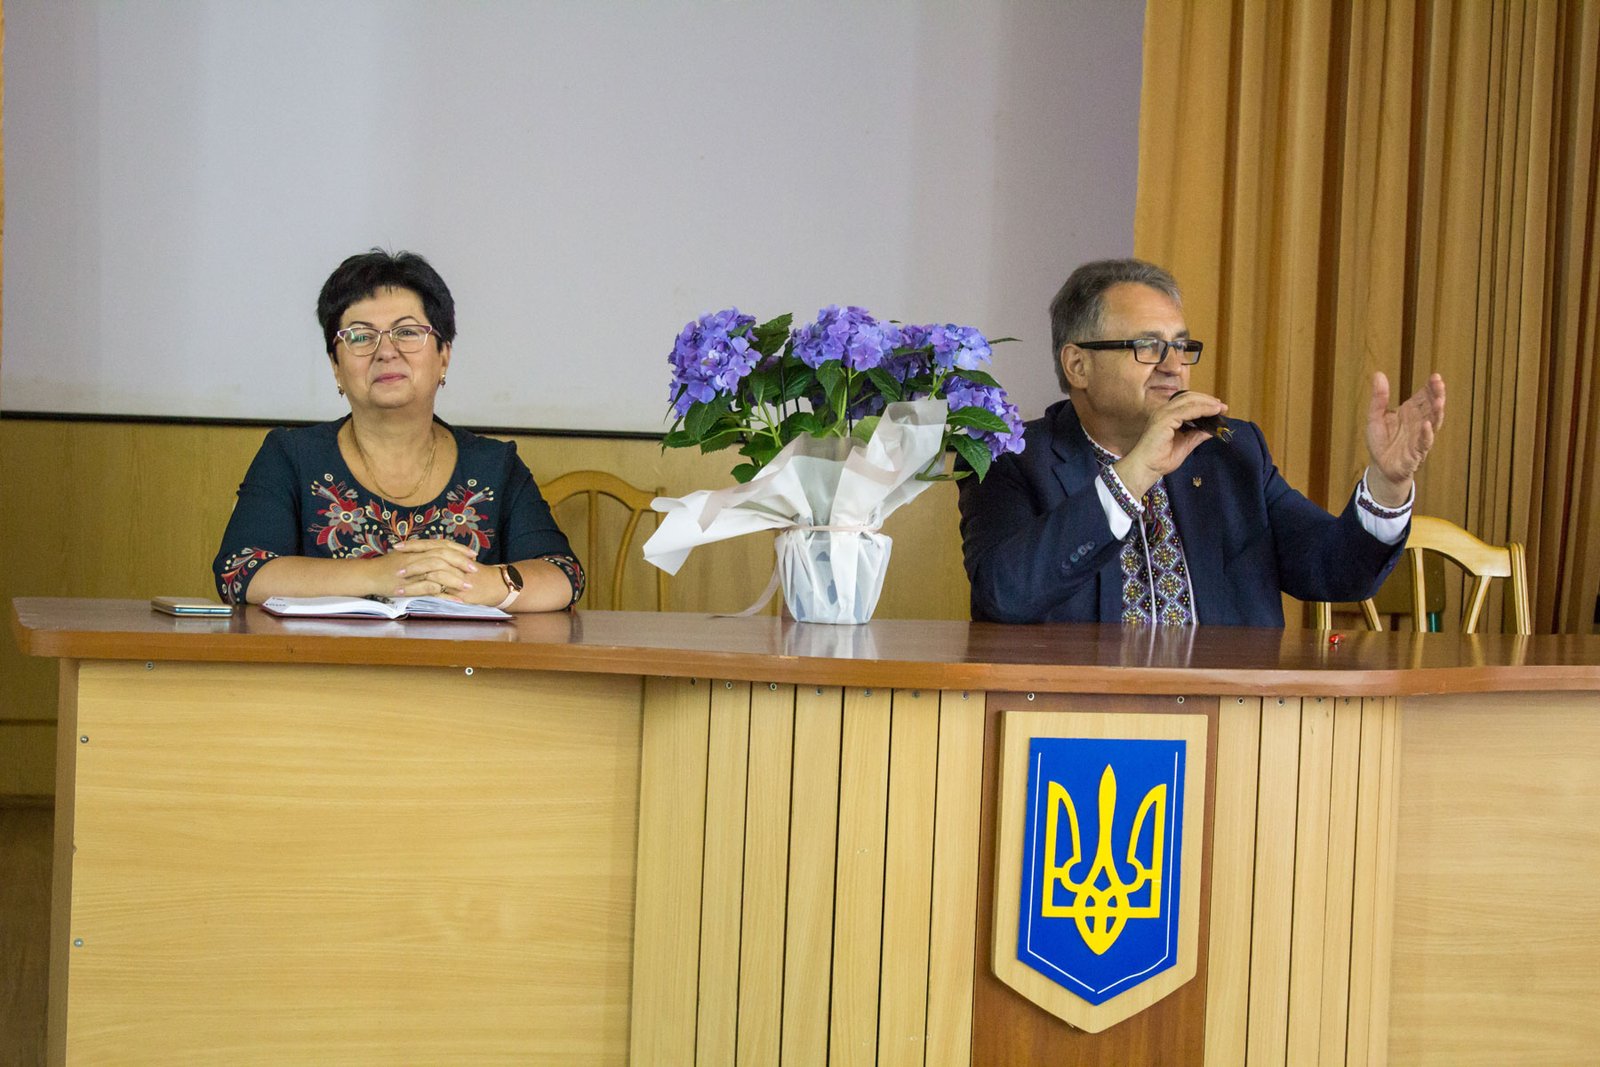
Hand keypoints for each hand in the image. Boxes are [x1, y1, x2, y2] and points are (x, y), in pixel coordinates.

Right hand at [373, 539, 480, 599]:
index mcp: (418, 549)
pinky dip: (444, 594)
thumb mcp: (407, 556)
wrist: (368, 575)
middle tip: (475, 569)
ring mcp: (412, 570)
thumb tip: (440, 555)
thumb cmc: (387, 567)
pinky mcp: (408, 585)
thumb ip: (423, 555)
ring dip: (455, 579)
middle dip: (461, 562)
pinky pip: (430, 589)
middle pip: (443, 555)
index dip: (458, 549)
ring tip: (469, 586)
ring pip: (438, 571)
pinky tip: (456, 600)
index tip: (473, 554)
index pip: (442, 545)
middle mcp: (416, 556)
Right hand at [1114, 390, 1227, 497]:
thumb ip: (1197, 435)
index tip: (1218, 407)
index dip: (1204, 402)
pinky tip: (1213, 412)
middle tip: (1223, 407)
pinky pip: (1187, 410)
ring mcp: (1163, 414)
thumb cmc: (1160, 459)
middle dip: (1208, 400)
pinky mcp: (1165, 419)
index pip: (1186, 401)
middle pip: (1189, 397)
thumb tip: (1212, 430)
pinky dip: (1202, 409)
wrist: (1146, 468)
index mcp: (1166, 415)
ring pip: (1189, 400)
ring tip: (1220, 408)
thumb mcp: (1185, 445)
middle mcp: (1164, 411)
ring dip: (1207, 403)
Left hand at [1364, 372, 1445, 506]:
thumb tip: (1378, 374)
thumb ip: (1378, 398)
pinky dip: (1426, 434)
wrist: (1380, 467)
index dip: (1430, 387)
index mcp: (1411, 412)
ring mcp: (1420, 437)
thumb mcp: (1375, 417)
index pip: (1424, 396)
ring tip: (1439, 401)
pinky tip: (1427, 425)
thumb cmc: (1381, 441)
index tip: (1435, 376)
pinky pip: (1424, 443)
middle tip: (1439, 383)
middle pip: (1431, 406)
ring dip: (1437, 412)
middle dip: (1436, 394)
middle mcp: (1418, 422)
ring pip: (1433, 422)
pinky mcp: (1416, 452)